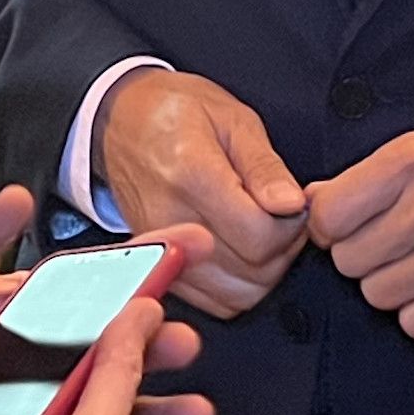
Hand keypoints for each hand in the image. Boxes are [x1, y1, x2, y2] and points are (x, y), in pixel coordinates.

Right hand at [94, 70, 308, 317]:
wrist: (120, 121)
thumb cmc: (176, 112)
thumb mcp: (233, 119)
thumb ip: (264, 167)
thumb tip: (292, 204)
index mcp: (192, 175)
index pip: (259, 235)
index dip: (291, 225)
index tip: (292, 204)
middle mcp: (171, 219)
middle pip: (251, 272)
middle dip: (283, 249)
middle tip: (282, 217)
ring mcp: (161, 247)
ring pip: (235, 296)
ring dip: (263, 272)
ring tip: (264, 233)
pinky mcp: (157, 263)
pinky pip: (212, 301)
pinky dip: (237, 286)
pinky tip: (241, 251)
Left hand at [306, 117, 413, 341]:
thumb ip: (370, 173)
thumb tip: (314, 199)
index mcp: (412, 163)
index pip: (328, 216)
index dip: (331, 224)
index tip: (348, 222)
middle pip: (349, 261)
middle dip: (360, 253)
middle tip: (387, 241)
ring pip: (377, 296)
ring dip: (388, 283)